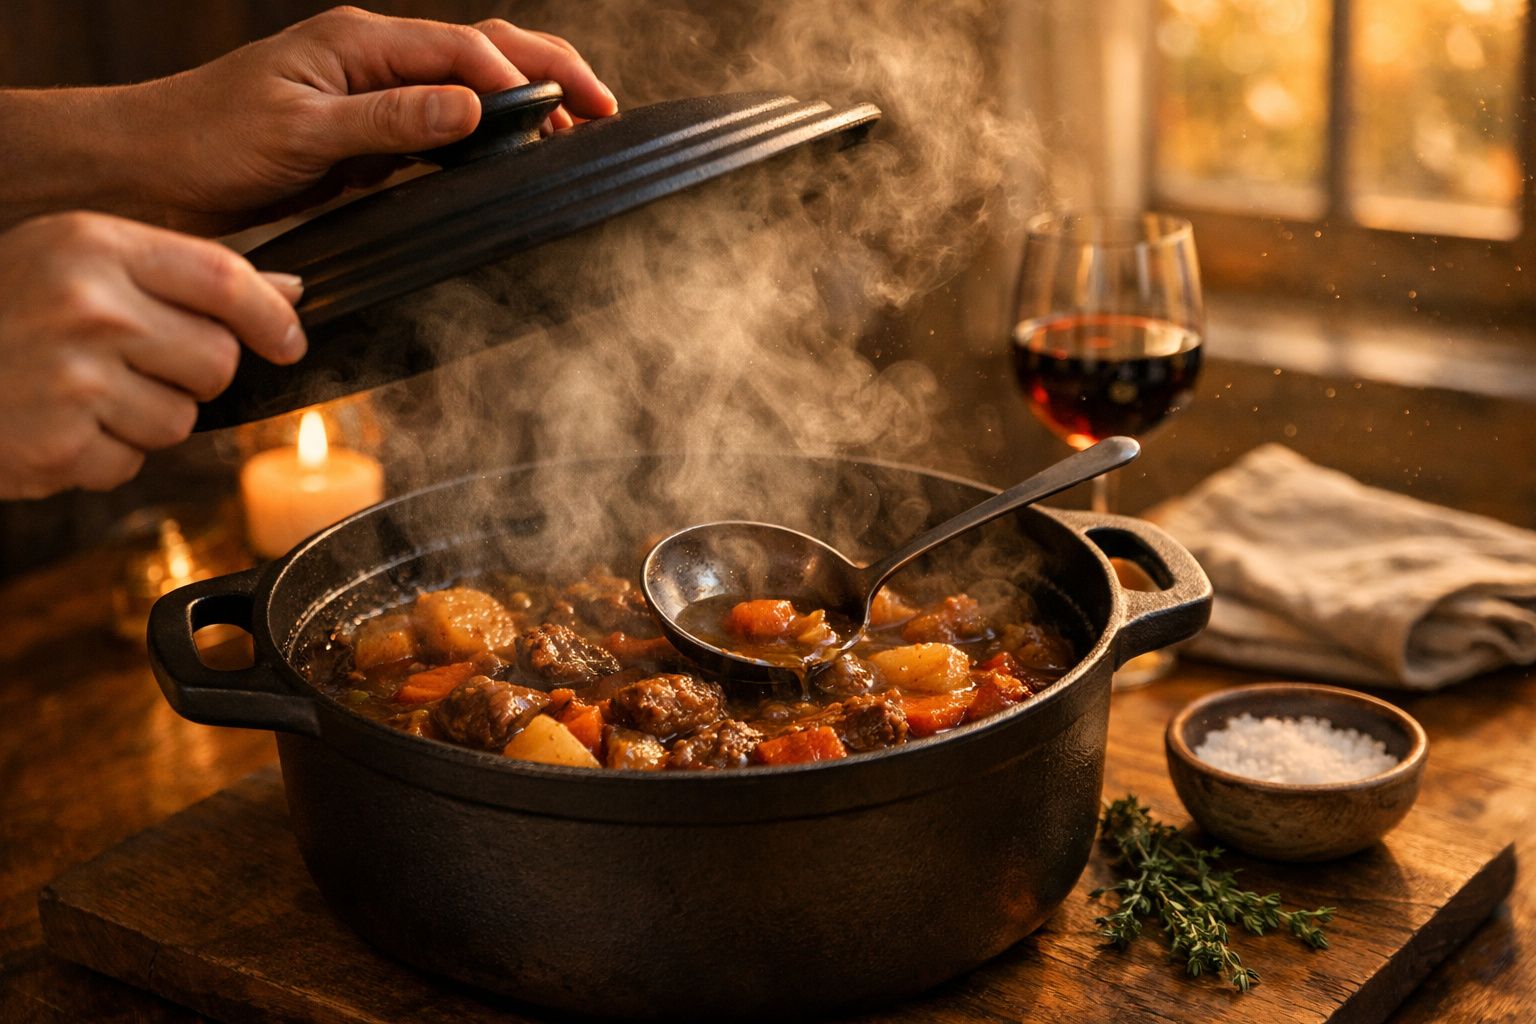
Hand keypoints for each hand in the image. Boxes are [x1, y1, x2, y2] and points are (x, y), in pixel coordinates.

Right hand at [0, 212, 303, 498]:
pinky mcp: (58, 444)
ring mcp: (73, 379)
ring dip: (145, 421)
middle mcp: (88, 308)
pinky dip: (102, 457)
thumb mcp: (77, 263)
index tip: (288, 340)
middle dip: (192, 374)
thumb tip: (286, 295)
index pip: (224, 278)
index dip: (271, 316)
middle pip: (218, 359)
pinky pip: (129, 463)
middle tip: (130, 366)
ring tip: (81, 395)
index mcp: (93, 246)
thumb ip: (181, 276)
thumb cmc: (0, 313)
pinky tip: (58, 427)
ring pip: (182, 420)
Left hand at [134, 7, 618, 232]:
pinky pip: (444, 129)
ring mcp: (374, 97)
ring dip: (527, 106)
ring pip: (470, 88)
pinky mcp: (369, 136)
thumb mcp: (301, 133)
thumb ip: (390, 121)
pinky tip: (512, 162)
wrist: (149, 171)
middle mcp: (374, 61)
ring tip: (575, 136)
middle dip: (549, 75)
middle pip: (483, 52)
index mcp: (360, 44)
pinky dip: (488, 140)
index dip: (529, 79)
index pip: (467, 49)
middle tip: (605, 112)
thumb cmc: (207, 141)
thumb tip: (473, 107)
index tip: (578, 112)